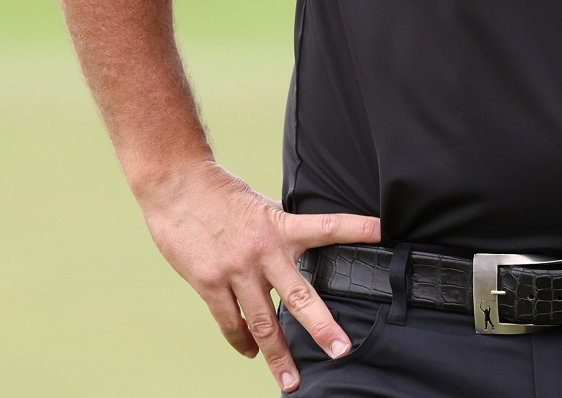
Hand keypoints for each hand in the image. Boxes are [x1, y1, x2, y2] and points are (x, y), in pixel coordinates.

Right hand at [137, 161, 381, 392]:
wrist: (177, 185)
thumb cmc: (221, 195)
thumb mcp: (261, 207)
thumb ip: (280, 234)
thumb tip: (297, 260)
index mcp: (280, 226)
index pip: (326, 226)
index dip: (357, 228)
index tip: (384, 232)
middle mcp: (262, 250)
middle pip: (298, 295)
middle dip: (321, 326)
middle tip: (341, 350)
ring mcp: (235, 269)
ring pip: (262, 322)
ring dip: (277, 355)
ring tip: (290, 381)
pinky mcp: (209, 281)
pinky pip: (230, 322)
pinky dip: (242, 341)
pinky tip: (251, 352)